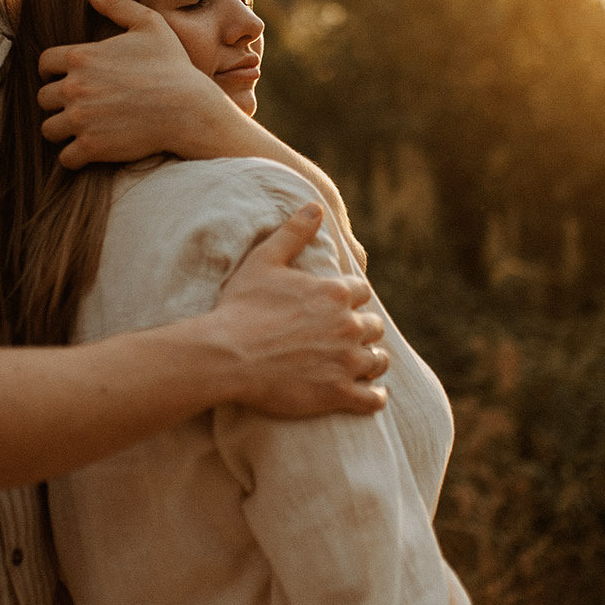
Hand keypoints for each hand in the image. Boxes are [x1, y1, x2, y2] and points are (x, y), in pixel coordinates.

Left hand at [37, 0, 228, 168]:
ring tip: (80, 129)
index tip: (60, 79)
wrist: (189, 109)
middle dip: (57, 102)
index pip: (44, 64)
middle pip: (43, 98)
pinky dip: (74, 156)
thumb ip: (115, 4)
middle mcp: (74, 87)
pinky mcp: (91, 147)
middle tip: (76, 106)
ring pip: (49, 129)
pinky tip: (89, 150)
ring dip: (62, 129)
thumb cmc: (172, 65)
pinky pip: (65, 157)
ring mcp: (80, 119)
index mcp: (81, 57)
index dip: (51, 72)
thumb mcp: (148, 24)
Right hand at [215, 204, 387, 418]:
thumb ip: (294, 232)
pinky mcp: (339, 394)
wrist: (226, 356)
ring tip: (361, 364)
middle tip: (348, 337)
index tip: (340, 306)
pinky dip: (376, 396)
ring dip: (371, 360)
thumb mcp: (264, 260)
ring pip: (378, 360)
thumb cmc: (241, 307)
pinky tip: (372, 394)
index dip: (350, 299)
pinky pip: (374, 398)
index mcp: (336, 292)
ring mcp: (346, 362)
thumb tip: (315, 206)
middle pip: (373, 326)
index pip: (361, 292)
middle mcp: (349, 325)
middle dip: (362, 329)